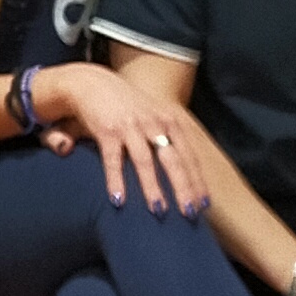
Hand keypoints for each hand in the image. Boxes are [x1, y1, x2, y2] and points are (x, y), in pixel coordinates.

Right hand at [38, 64, 201, 213]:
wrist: (91, 82)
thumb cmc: (125, 106)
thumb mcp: (152, 117)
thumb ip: (167, 139)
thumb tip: (184, 171)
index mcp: (168, 121)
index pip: (189, 155)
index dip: (198, 180)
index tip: (204, 204)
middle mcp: (153, 123)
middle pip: (173, 161)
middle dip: (183, 188)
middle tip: (189, 213)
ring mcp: (130, 127)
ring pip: (145, 162)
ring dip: (153, 187)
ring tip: (159, 210)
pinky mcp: (107, 130)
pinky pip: (113, 159)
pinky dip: (116, 180)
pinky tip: (118, 200)